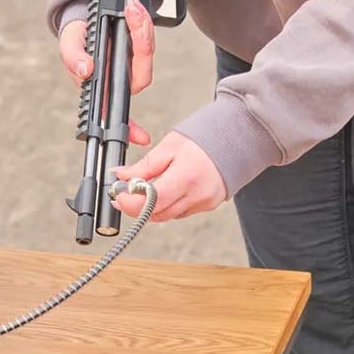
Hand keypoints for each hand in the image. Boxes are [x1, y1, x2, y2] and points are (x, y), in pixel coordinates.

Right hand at [59, 0, 156, 146]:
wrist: (82, 16)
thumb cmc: (75, 38)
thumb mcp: (69, 45)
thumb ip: (73, 58)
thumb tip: (86, 71)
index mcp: (103, 86)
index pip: (118, 111)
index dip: (132, 128)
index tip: (141, 137)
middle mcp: (121, 77)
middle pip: (141, 73)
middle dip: (140, 43)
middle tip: (131, 16)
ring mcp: (132, 62)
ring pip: (147, 52)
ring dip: (142, 28)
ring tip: (130, 7)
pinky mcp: (139, 46)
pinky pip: (147, 37)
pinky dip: (142, 21)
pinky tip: (134, 7)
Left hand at [110, 131, 227, 222]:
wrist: (235, 140)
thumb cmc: (204, 138)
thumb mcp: (169, 146)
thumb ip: (144, 165)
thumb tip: (121, 175)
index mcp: (186, 176)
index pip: (153, 201)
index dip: (131, 203)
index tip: (118, 196)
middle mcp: (197, 195)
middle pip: (158, 213)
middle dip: (136, 206)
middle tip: (123, 194)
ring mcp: (204, 203)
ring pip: (167, 215)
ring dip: (151, 207)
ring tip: (141, 190)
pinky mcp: (207, 206)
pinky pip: (180, 211)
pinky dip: (167, 205)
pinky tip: (163, 191)